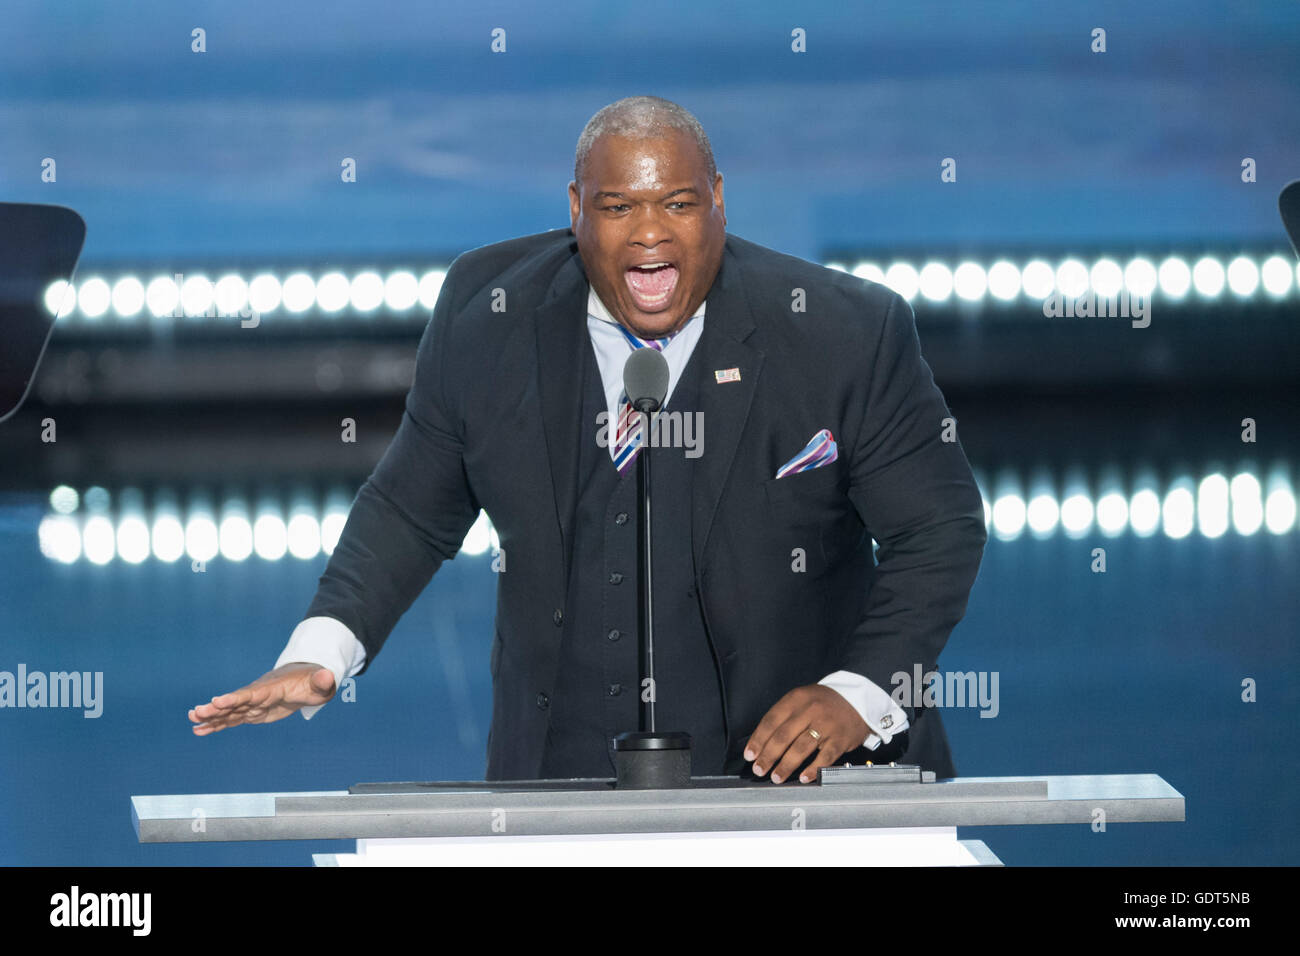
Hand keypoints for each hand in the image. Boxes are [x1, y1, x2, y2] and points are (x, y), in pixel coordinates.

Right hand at [189, 662, 336, 734]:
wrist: (306, 679)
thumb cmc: (314, 681)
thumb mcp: (321, 682)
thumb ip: (323, 681)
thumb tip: (329, 676)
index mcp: (272, 688)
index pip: (251, 694)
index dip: (235, 698)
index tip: (217, 701)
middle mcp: (258, 695)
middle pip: (235, 702)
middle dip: (216, 708)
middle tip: (196, 712)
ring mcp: (253, 704)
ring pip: (230, 711)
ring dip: (212, 716)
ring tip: (192, 720)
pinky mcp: (253, 712)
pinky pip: (232, 719)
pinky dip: (217, 724)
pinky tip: (200, 730)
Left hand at [744, 684, 868, 783]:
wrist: (858, 700)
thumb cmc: (824, 703)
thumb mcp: (802, 699)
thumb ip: (784, 716)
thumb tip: (762, 741)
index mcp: (796, 699)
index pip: (771, 720)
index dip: (758, 740)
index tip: (750, 754)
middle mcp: (810, 710)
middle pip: (783, 736)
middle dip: (768, 756)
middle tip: (759, 770)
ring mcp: (826, 725)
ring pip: (801, 748)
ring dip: (786, 765)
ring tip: (776, 777)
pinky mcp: (840, 739)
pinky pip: (824, 757)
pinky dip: (812, 769)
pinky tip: (803, 778)